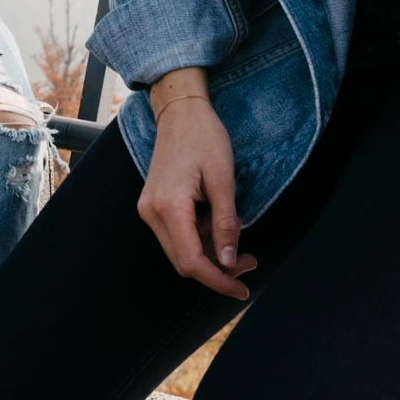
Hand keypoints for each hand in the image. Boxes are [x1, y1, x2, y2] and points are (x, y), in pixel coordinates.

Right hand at [137, 93, 256, 299]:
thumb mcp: (223, 179)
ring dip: (211, 254)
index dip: (218, 280)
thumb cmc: (204, 137)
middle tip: (250, 261)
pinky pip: (178, 235)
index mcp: (168, 206)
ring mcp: (150, 210)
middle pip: (184, 261)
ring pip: (181, 251)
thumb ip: (226, 223)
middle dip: (218, 268)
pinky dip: (201, 239)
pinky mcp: (154, 206)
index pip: (192, 261)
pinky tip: (220, 224)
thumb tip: (230, 263)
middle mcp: (152, 213)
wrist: (180, 111)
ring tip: (238, 238)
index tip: (242, 288)